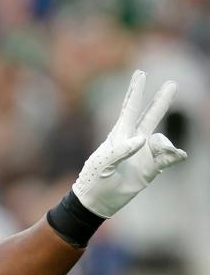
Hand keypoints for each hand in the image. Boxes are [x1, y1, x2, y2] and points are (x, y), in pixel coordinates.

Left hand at [73, 69, 187, 218]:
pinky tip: (179, 155)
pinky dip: (174, 155)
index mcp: (119, 135)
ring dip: (165, 145)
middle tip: (171, 84)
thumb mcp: (103, 163)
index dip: (136, 91)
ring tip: (160, 153)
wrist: (98, 201)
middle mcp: (134, 141)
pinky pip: (168, 158)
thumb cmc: (94, 179)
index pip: (130, 108)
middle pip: (150, 116)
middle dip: (161, 101)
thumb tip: (143, 139)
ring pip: (162, 139)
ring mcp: (144, 154)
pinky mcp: (151, 168)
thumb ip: (121, 149)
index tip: (140, 73)